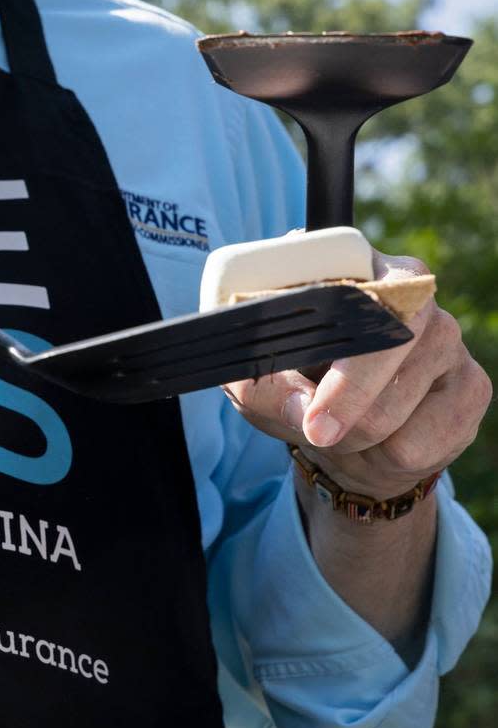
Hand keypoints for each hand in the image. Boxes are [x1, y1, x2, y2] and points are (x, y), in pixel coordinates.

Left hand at [223, 249, 491, 498]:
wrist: (340, 432)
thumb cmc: (293, 387)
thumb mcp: (255, 383)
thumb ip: (263, 389)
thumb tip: (303, 409)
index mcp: (354, 271)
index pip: (362, 297)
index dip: (341, 364)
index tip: (314, 416)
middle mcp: (413, 293)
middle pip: (393, 349)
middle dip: (350, 408)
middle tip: (318, 432)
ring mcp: (449, 338)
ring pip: (399, 408)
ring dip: (360, 437)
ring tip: (343, 428)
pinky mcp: (472, 385)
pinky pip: (425, 441)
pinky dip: (388, 456)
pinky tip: (379, 440)